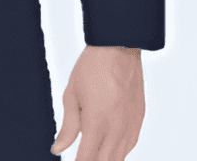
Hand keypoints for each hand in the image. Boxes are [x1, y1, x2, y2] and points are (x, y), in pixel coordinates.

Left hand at [51, 45, 144, 159]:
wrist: (118, 47)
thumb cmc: (92, 67)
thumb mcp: (72, 94)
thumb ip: (68, 126)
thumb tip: (57, 149)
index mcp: (97, 123)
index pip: (86, 159)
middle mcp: (117, 129)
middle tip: (81, 159)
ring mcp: (131, 126)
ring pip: (119, 158)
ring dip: (105, 160)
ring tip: (93, 154)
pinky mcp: (139, 120)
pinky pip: (130, 146)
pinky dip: (119, 152)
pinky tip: (109, 149)